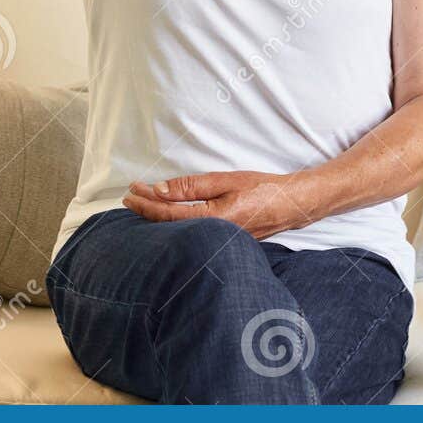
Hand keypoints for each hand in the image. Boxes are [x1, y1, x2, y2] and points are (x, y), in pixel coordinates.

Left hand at [122, 170, 313, 239]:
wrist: (293, 203)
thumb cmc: (262, 189)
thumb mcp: (225, 181)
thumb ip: (191, 187)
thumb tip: (160, 190)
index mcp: (213, 220)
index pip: (169, 215)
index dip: (147, 204)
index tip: (132, 192)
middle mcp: (213, 236)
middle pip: (170, 226)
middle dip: (148, 210)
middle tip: (130, 196)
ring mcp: (219, 242)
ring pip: (180, 230)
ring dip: (160, 216)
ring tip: (142, 203)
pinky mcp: (224, 241)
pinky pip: (192, 232)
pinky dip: (176, 222)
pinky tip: (168, 214)